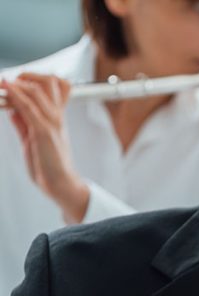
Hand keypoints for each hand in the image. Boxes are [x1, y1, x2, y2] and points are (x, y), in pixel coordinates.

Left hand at [3, 73, 89, 222]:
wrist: (60, 183)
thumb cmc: (49, 165)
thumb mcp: (33, 139)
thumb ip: (24, 123)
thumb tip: (13, 111)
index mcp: (56, 118)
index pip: (57, 87)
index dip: (37, 78)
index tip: (18, 83)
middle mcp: (57, 117)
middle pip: (50, 81)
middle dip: (27, 76)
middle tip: (11, 82)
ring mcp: (52, 123)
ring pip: (36, 91)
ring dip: (16, 85)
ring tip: (3, 85)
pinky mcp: (43, 132)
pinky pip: (28, 108)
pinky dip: (15, 97)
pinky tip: (7, 91)